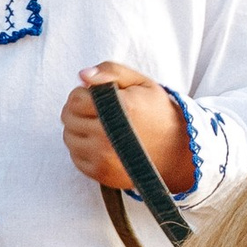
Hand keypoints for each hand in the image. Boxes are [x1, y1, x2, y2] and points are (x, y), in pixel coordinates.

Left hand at [61, 62, 192, 194]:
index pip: (76, 99)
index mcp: (121, 109)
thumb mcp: (141, 82)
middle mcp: (109, 136)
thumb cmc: (158, 112)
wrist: (177, 150)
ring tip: (98, 126)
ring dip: (78, 129)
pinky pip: (75, 157)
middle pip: (69, 118)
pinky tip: (99, 143)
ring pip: (69, 138)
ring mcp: (104, 158)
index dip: (82, 93)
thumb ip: (111, 71)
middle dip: (77, 110)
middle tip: (95, 110)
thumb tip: (82, 75)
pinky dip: (82, 149)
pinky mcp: (102, 174)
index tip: (94, 95)